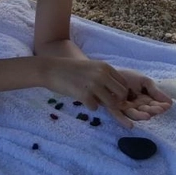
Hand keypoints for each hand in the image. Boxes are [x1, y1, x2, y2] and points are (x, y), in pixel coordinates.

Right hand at [45, 59, 171, 127]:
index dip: (120, 92)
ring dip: (104, 105)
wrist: (51, 69)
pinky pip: (95, 108)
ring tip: (94, 101)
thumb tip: (117, 92)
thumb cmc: (71, 70)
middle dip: (117, 101)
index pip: (124, 83)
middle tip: (106, 102)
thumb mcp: (91, 67)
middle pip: (122, 94)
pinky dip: (90, 107)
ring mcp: (94, 85)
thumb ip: (104, 76)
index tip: (112, 96)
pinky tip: (83, 101)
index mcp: (105, 67)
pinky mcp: (84, 94)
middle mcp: (102, 75)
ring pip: (111, 103)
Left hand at [112, 68, 171, 127]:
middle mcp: (135, 106)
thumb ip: (155, 91)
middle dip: (152, 110)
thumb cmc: (127, 76)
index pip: (153, 104)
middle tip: (159, 109)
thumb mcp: (144, 81)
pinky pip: (119, 116)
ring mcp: (124, 108)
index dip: (160, 105)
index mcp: (143, 100)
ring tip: (147, 116)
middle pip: (144, 110)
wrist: (109, 73)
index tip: (166, 106)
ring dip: (141, 116)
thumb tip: (170, 102)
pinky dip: (124, 121)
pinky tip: (130, 126)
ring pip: (133, 114)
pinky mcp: (113, 108)